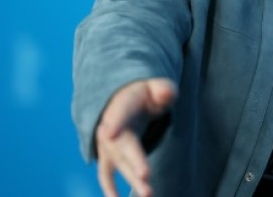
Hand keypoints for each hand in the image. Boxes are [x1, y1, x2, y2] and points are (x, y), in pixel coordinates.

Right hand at [95, 78, 176, 196]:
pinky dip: (110, 189)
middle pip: (123, 147)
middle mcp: (110, 129)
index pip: (118, 115)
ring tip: (148, 194)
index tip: (110, 132)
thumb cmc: (143, 96)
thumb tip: (166, 94)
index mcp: (121, 108)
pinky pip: (106, 176)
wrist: (122, 102)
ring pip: (118, 164)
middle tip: (145, 175)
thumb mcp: (154, 87)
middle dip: (133, 161)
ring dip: (131, 179)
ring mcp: (107, 146)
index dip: (115, 123)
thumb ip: (163, 90)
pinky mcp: (108, 159)